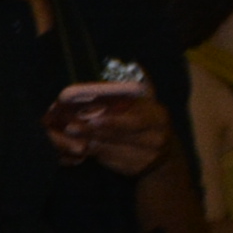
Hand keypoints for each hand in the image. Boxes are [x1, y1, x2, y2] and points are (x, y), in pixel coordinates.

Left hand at [48, 86, 168, 178]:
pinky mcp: (132, 168)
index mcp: (158, 117)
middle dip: (94, 132)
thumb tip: (136, 64)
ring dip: (88, 143)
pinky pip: (108, 161)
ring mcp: (145, 156)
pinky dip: (91, 154)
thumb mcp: (150, 105)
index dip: (115, 121)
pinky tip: (75, 148)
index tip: (94, 118)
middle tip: (71, 127)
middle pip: (120, 136)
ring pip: (112, 150)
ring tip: (68, 136)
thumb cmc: (149, 123)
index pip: (136, 120)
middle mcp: (155, 137)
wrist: (164, 157)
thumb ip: (142, 87)